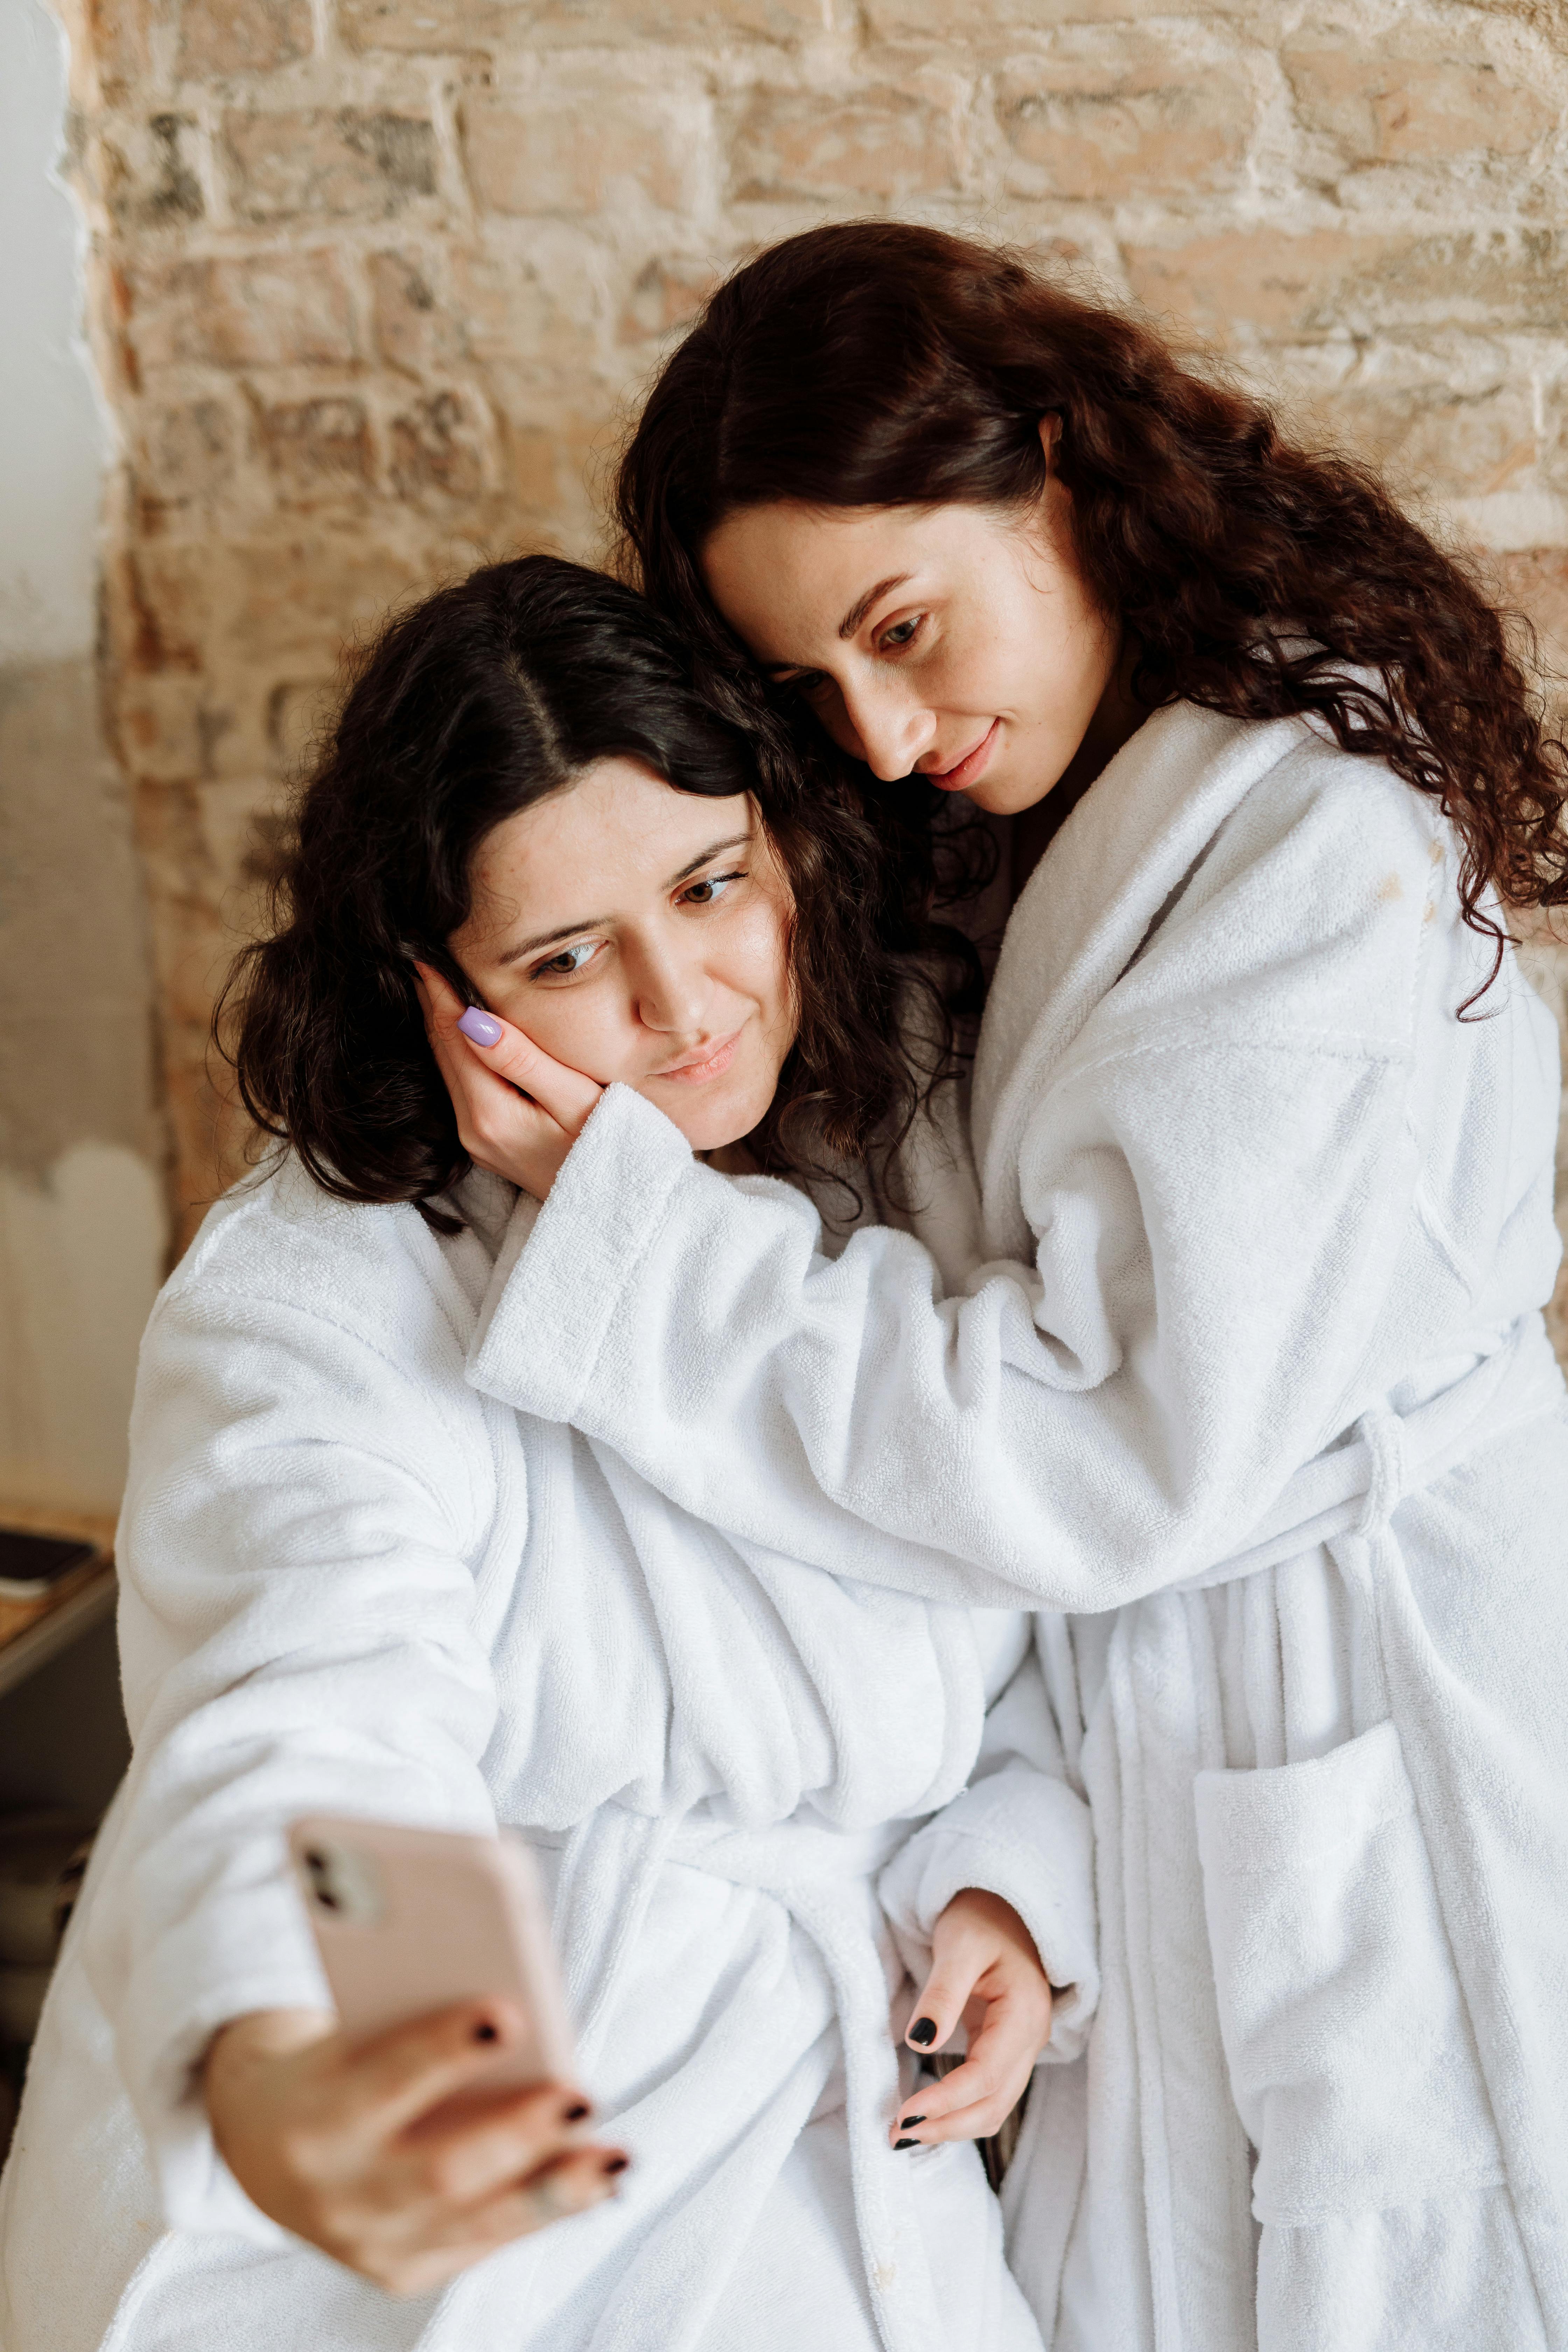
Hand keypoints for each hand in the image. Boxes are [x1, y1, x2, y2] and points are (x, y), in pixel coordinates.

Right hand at [204, 2001, 626, 2296]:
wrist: (258, 2141)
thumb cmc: (329, 2062)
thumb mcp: (348, 2029)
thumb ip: (413, 2018)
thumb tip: (514, 2002)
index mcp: (314, 2115)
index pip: (385, 2079)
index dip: (443, 2048)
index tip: (507, 2011)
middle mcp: (336, 2192)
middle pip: (438, 2171)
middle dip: (516, 2135)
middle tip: (581, 2095)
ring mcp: (366, 2244)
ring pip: (472, 2223)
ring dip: (553, 2189)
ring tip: (615, 2155)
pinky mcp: (397, 2272)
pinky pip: (479, 2245)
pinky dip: (540, 2212)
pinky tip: (593, 2182)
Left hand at [414, 965, 601, 1200]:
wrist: (618, 1210)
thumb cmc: (612, 1147)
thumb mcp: (575, 1099)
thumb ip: (522, 1059)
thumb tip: (471, 1019)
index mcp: (490, 1114)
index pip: (453, 1037)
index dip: (437, 992)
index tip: (422, 952)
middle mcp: (472, 1129)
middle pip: (441, 1050)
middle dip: (431, 1001)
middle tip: (420, 953)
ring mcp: (476, 1139)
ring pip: (447, 1067)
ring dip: (441, 1023)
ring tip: (434, 979)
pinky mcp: (486, 1142)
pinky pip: (461, 1084)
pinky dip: (457, 1049)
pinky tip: (462, 1025)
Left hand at [890, 1889, 1052, 2148]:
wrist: (1005, 1906)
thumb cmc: (981, 1918)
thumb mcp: (958, 1946)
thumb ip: (942, 1995)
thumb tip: (920, 2045)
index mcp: (1024, 2013)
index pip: (986, 2076)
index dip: (946, 2101)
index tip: (905, 2114)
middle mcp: (1031, 2038)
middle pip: (994, 2103)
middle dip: (947, 2126)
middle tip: (896, 2136)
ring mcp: (1023, 2047)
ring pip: (995, 2106)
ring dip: (953, 2126)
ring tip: (906, 2133)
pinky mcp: (1008, 2049)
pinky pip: (990, 2093)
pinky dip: (960, 2111)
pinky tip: (929, 2115)